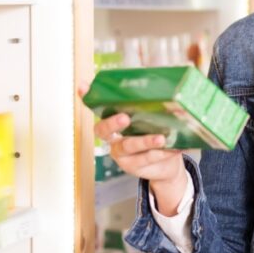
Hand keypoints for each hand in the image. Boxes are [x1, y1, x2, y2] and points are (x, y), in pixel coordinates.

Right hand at [79, 83, 187, 215]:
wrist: (167, 167)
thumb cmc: (157, 136)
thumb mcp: (155, 120)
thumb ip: (154, 107)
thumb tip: (166, 84)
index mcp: (115, 123)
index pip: (97, 107)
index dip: (87, 97)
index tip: (82, 86)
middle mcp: (113, 139)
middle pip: (104, 131)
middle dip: (112, 123)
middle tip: (125, 118)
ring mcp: (122, 156)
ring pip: (128, 146)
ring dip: (144, 141)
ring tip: (161, 139)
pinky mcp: (134, 168)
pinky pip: (145, 159)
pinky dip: (160, 153)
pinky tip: (171, 148)